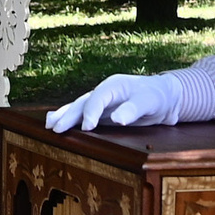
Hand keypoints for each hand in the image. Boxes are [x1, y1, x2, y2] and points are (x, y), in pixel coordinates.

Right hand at [45, 72, 182, 132]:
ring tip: (49, 125)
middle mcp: (103, 92)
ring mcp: (101, 102)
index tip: (87, 127)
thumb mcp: (150, 102)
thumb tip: (117, 119)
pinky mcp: (101, 112)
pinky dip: (70, 118)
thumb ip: (133, 109)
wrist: (165, 98)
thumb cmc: (157, 96)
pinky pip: (83, 114)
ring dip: (64, 116)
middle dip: (68, 115)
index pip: (97, 98)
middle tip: (55, 128)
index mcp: (113, 86)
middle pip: (82, 103)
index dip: (91, 112)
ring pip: (78, 108)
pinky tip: (57, 122)